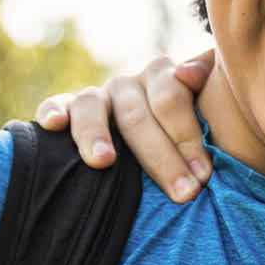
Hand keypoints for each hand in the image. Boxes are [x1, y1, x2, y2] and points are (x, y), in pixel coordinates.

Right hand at [36, 50, 215, 201]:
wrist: (165, 137)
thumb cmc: (193, 130)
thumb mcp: (212, 102)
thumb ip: (209, 77)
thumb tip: (185, 73)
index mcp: (162, 76)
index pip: (171, 98)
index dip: (188, 136)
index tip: (203, 175)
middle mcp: (127, 84)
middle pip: (136, 114)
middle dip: (161, 157)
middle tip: (182, 192)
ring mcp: (97, 97)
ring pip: (91, 106)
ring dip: (96, 132)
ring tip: (104, 161)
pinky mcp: (69, 112)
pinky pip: (55, 105)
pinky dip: (52, 111)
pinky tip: (53, 125)